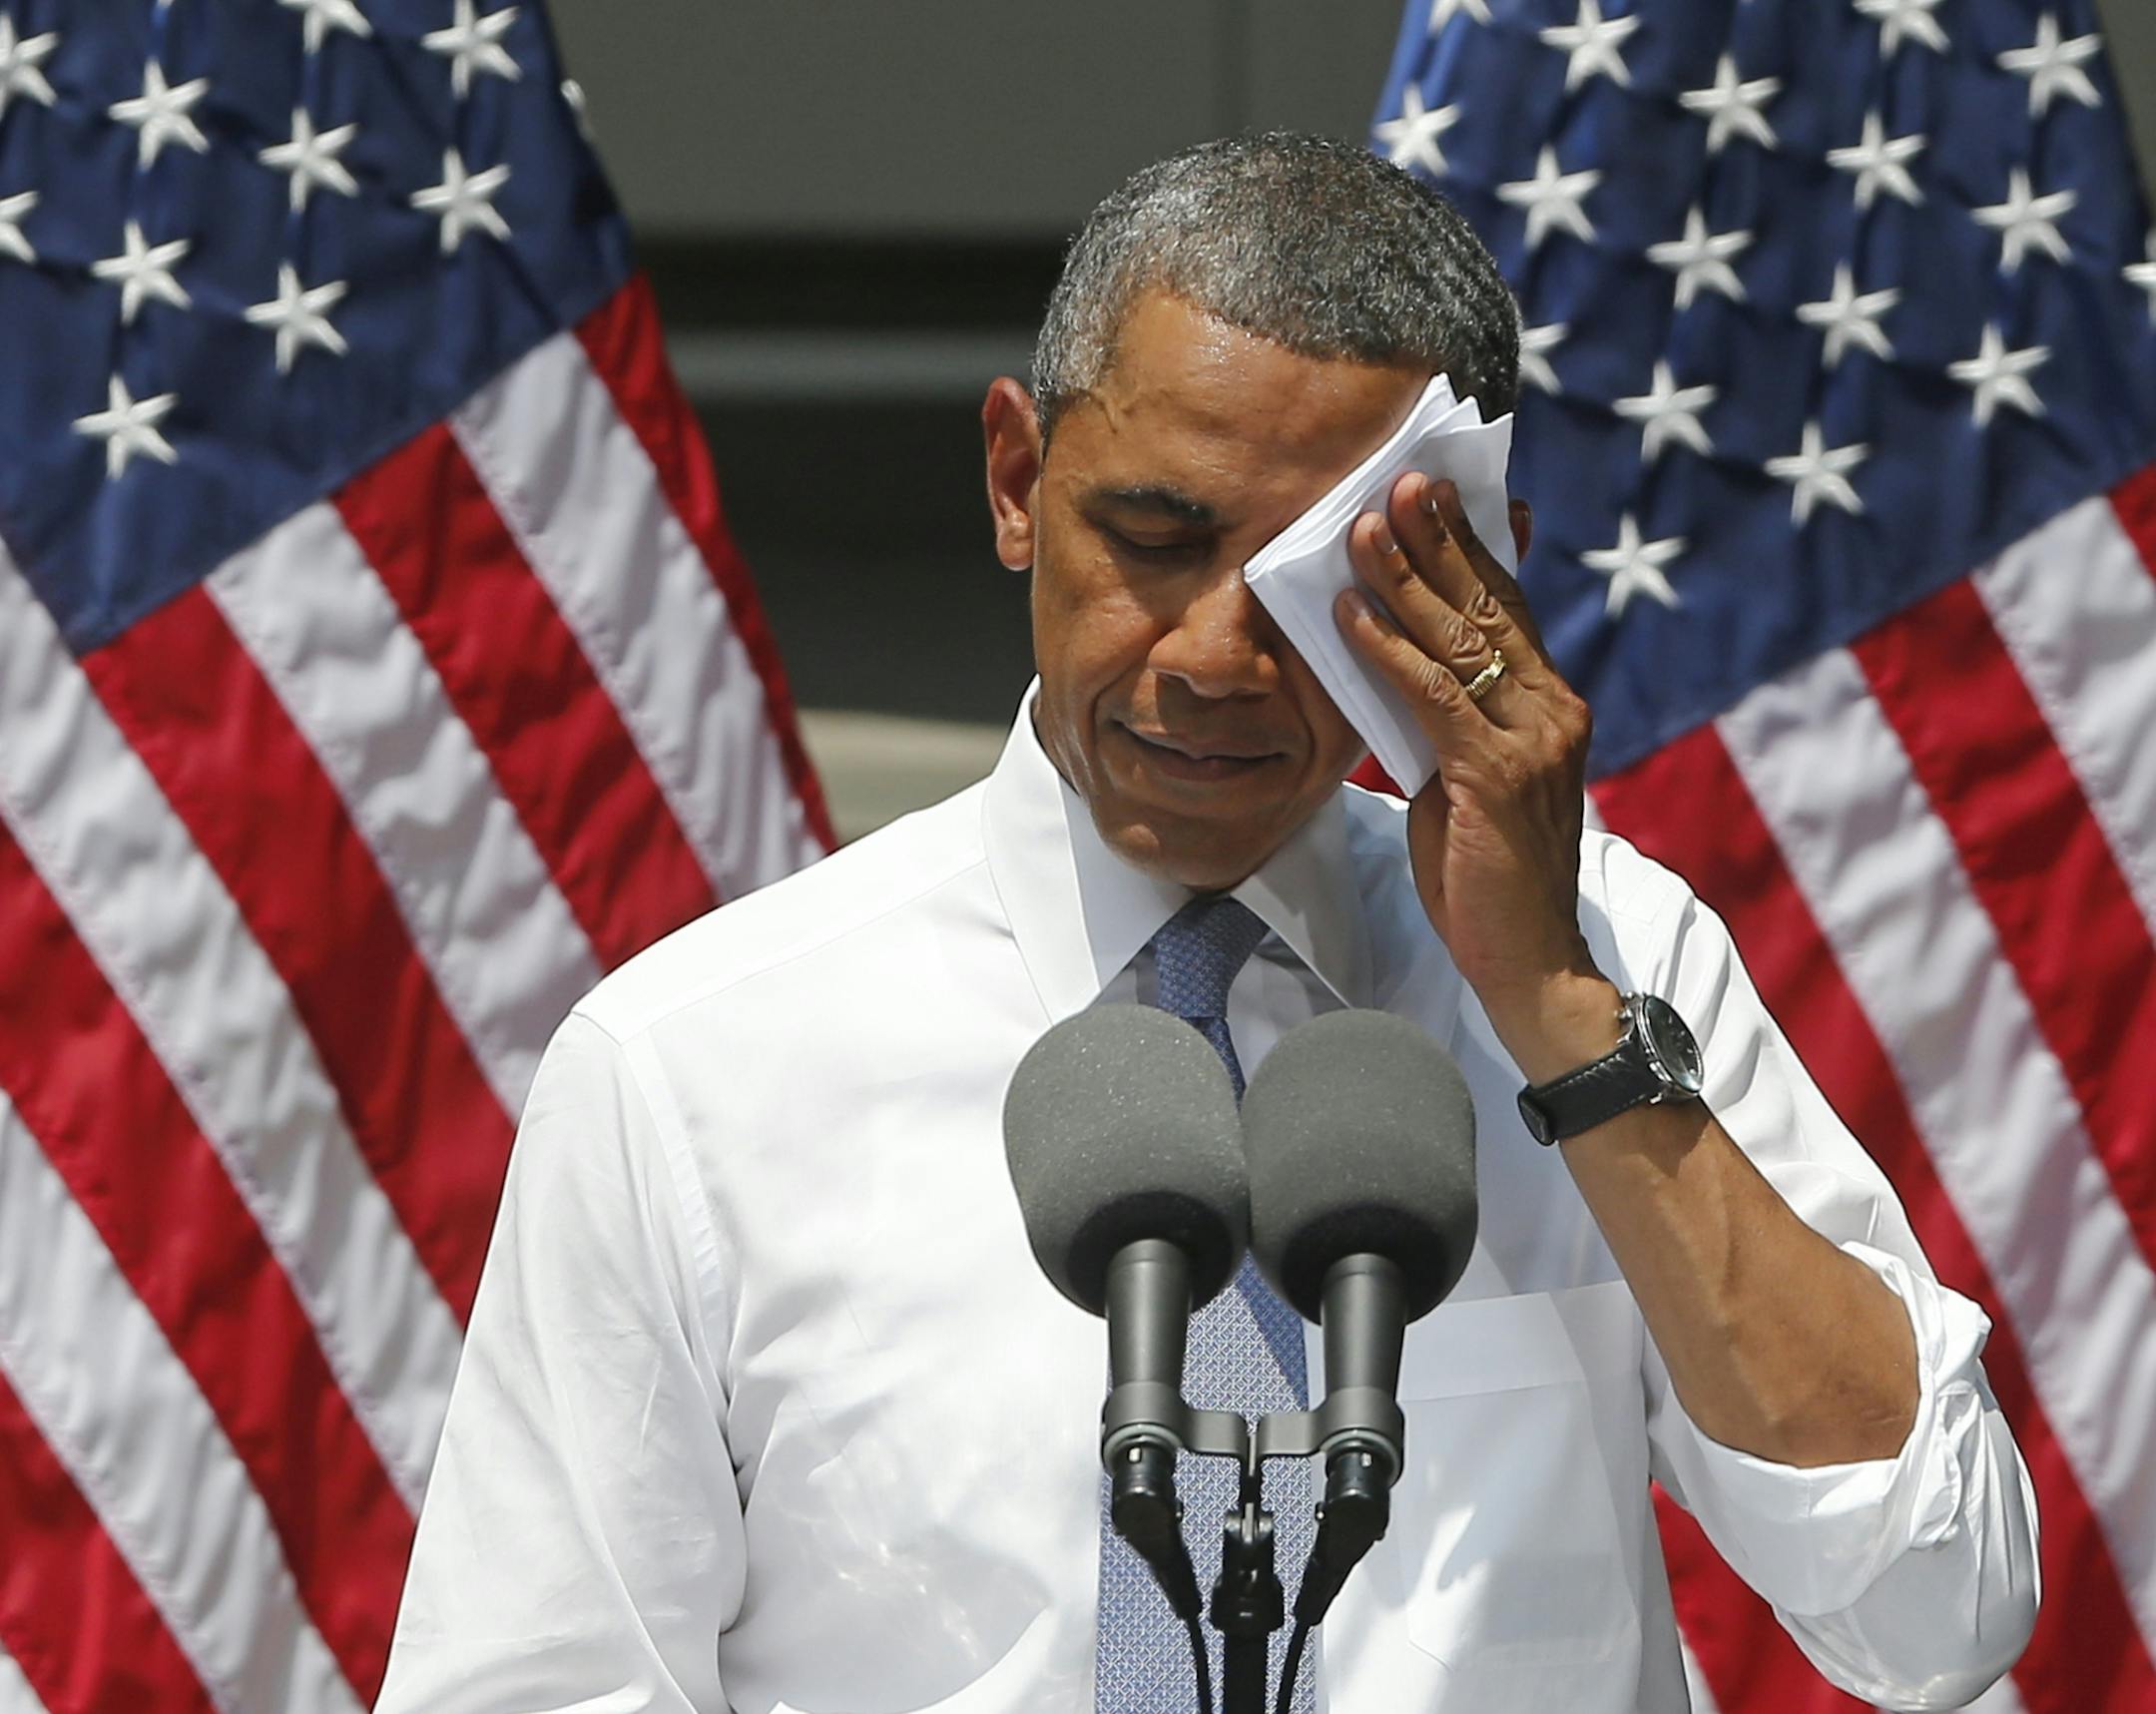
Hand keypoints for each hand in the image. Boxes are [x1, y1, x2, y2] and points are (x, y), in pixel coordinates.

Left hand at [1333, 474, 1615, 1073]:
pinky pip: (1435, 697)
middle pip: (1490, 606)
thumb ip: (1446, 721)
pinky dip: (1388, 652)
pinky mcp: (1500, 775)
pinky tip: (1350, 617)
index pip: (1510, 610)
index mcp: (1552, 706)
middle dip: (1442, 540)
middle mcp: (1554, 710)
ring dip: (1406, 579)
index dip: (1473, 550)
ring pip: (1462, 640)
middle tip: (1402, 481)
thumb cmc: (1489, 873)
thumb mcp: (1465, 779)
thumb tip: (1394, 666)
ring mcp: (1534, 740)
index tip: (1441, 495)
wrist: (1528, 958)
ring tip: (1364, 527)